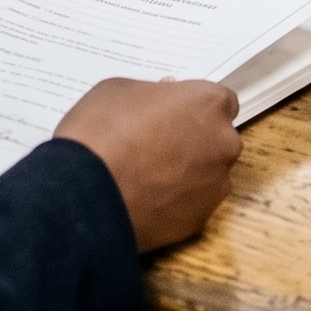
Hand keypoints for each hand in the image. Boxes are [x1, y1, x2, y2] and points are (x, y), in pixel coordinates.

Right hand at [54, 78, 241, 252]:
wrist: (87, 194)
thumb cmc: (101, 132)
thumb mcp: (119, 90)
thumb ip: (154, 93)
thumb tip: (164, 100)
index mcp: (208, 103)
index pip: (220, 101)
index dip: (195, 107)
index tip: (175, 114)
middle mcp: (223, 143)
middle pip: (218, 138)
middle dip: (195, 140)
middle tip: (158, 144)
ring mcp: (215, 185)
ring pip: (208, 174)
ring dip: (187, 173)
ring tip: (148, 176)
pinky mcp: (201, 220)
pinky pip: (193, 204)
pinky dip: (176, 201)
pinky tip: (146, 199)